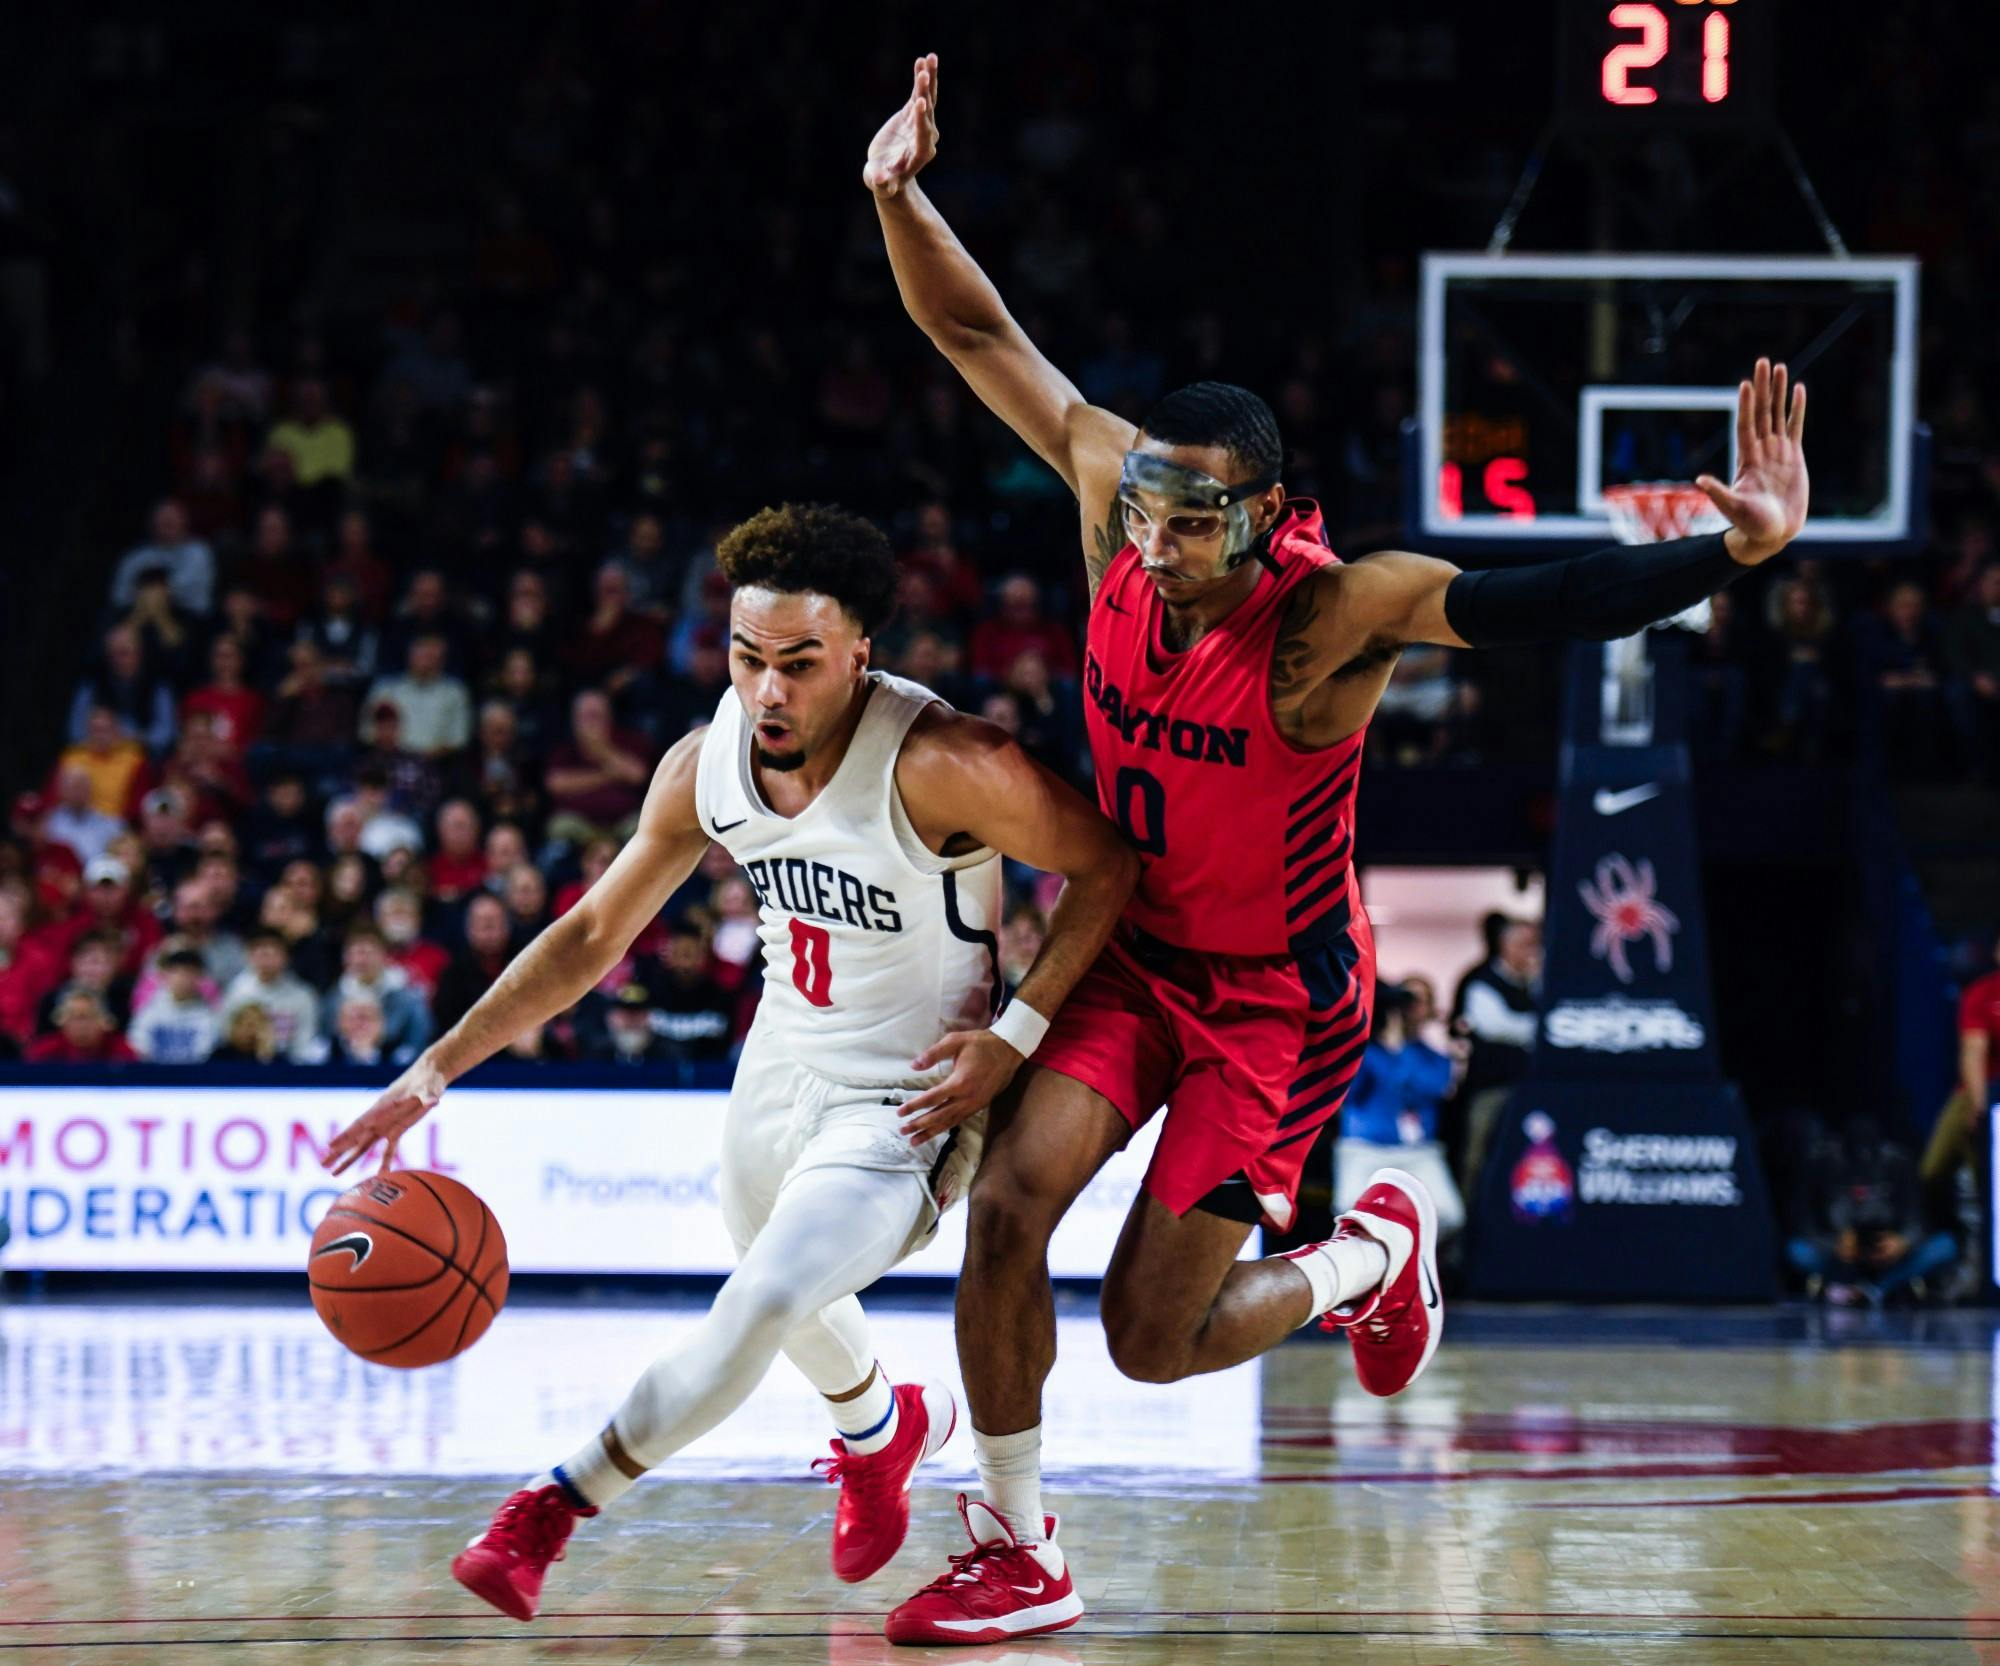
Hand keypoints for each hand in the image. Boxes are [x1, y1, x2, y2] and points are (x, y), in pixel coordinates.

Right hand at [323, 1054, 447, 1176]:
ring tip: (334, 1173)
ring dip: (351, 1159)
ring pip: (365, 1145)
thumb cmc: (427, 1079)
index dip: (346, 1135)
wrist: (430, 1075)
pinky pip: (389, 1148)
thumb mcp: (428, 1088)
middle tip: (322, 1164)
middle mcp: (380, 1117)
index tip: (330, 1146)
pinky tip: (380, 1175)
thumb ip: (428, 1096)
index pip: (360, 1124)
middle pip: (356, 1137)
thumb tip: (434, 1101)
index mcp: (383, 1107)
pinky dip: (385, 1161)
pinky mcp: (399, 1128)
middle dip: (340, 1151)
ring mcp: (387, 1124)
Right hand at [864, 54, 939, 198]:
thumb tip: (878, 179)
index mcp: (920, 154)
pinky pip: (920, 94)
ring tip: (929, 58)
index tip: (920, 103)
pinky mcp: (916, 114)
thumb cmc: (883, 182)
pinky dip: (922, 78)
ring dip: (929, 80)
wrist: (890, 174)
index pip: (923, 135)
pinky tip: (922, 61)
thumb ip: (880, 182)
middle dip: (925, 94)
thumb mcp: (879, 184)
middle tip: (924, 75)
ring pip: (928, 99)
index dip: (921, 119)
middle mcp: (927, 138)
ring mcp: (923, 124)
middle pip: (928, 113)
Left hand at [897, 1026, 1020, 1141]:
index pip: (932, 1098)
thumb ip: (934, 1053)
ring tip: (914, 1141)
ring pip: (949, 1122)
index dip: (914, 1106)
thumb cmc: (981, 1043)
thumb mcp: (955, 1041)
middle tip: (902, 1131)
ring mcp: (974, 1104)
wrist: (1009, 1050)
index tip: (899, 1112)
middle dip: (919, 1125)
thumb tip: (913, 1065)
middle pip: (939, 1116)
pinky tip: (936, 1132)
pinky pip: (959, 1120)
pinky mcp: (979, 1106)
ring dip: (931, 1132)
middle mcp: (967, 1098)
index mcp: (960, 1082)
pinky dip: (945, 1127)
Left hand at [1698, 357, 1808, 565]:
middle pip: (1761, 412)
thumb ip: (1718, 493)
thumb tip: (1700, 480)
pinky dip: (1797, 409)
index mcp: (1746, 459)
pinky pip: (1795, 427)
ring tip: (1780, 367)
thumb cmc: (1751, 524)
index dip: (1746, 405)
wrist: (1771, 534)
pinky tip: (1798, 389)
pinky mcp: (1794, 457)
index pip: (1745, 425)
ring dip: (1778, 392)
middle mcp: (1761, 451)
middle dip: (1763, 388)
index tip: (1746, 383)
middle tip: (1763, 362)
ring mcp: (1777, 452)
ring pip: (1777, 414)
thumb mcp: (1733, 507)